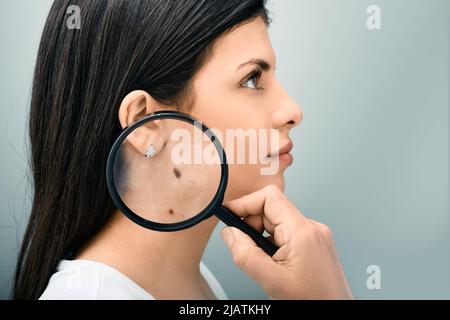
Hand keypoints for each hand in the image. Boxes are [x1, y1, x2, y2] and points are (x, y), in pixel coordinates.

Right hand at [221, 185, 352, 299]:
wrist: (336, 315)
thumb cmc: (314, 302)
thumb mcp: (272, 281)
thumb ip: (245, 255)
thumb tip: (229, 233)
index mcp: (302, 232)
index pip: (269, 197)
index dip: (245, 203)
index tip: (228, 214)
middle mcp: (312, 228)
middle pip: (271, 209)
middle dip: (251, 224)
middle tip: (242, 246)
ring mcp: (315, 236)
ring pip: (277, 223)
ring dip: (261, 236)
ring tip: (262, 261)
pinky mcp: (315, 245)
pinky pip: (286, 234)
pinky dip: (272, 243)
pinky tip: (273, 263)